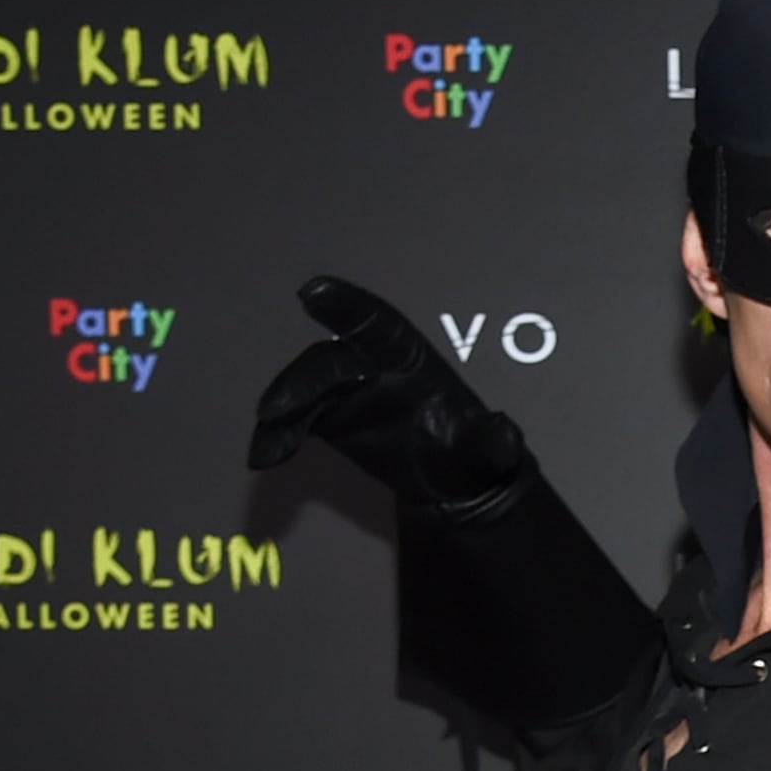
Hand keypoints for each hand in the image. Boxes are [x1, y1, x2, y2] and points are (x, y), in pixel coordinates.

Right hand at [246, 274, 531, 512]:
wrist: (453, 480)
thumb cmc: (473, 451)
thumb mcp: (489, 450)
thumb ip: (493, 441)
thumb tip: (506, 435)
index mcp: (411, 359)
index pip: (377, 324)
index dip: (347, 307)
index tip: (313, 291)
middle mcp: (371, 366)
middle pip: (329, 363)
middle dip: (302, 383)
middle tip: (275, 411)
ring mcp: (345, 391)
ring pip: (304, 392)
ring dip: (282, 415)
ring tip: (268, 449)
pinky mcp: (327, 417)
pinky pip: (295, 421)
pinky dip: (277, 437)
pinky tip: (264, 458)